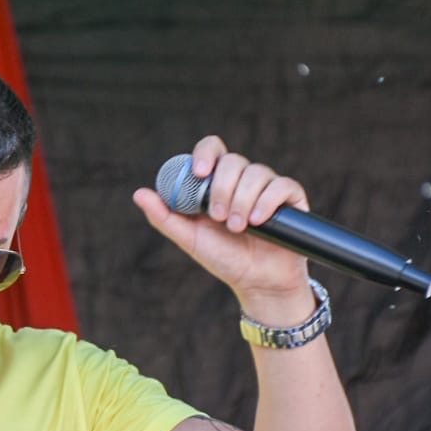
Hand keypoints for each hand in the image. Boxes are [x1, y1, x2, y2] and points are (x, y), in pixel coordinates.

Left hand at [133, 135, 310, 303]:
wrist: (257, 282)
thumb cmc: (223, 258)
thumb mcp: (189, 239)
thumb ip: (165, 216)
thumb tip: (139, 194)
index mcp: (216, 183)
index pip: (212, 148)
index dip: (205, 153)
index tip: (199, 172)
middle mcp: (242, 180)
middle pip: (233, 161)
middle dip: (222, 189)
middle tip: (218, 217)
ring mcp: (267, 187)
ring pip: (257, 173)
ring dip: (242, 201)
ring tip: (237, 228)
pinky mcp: (291, 198)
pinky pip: (281, 186)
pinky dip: (267, 202)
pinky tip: (259, 221)